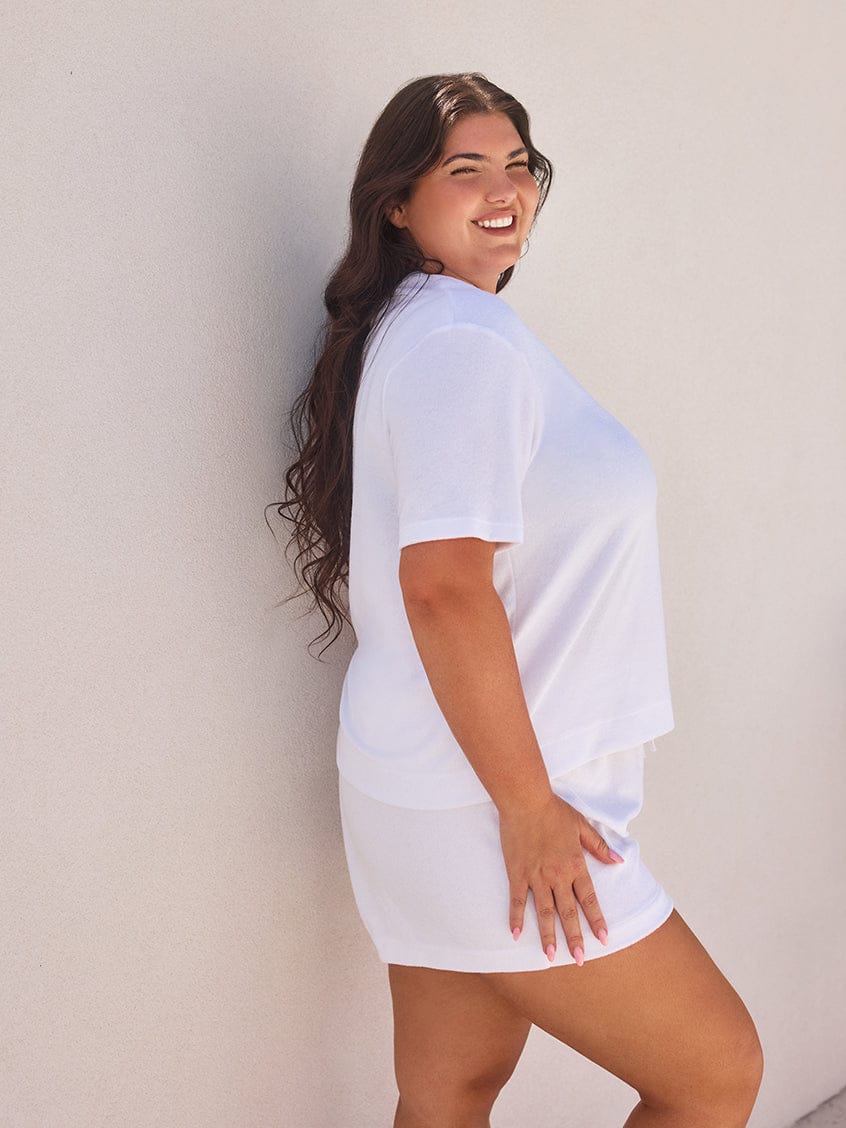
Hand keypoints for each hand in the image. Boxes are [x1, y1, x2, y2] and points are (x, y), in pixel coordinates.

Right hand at [497, 793, 624, 964]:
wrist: (526, 800)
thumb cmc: (554, 810)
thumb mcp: (582, 825)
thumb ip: (600, 846)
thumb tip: (619, 860)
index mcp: (575, 864)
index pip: (589, 899)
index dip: (597, 920)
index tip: (604, 938)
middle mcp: (557, 875)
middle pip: (568, 912)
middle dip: (575, 937)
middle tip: (579, 959)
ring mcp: (536, 876)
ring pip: (544, 912)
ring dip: (548, 935)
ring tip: (551, 956)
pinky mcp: (517, 873)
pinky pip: (517, 900)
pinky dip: (516, 918)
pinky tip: (516, 935)